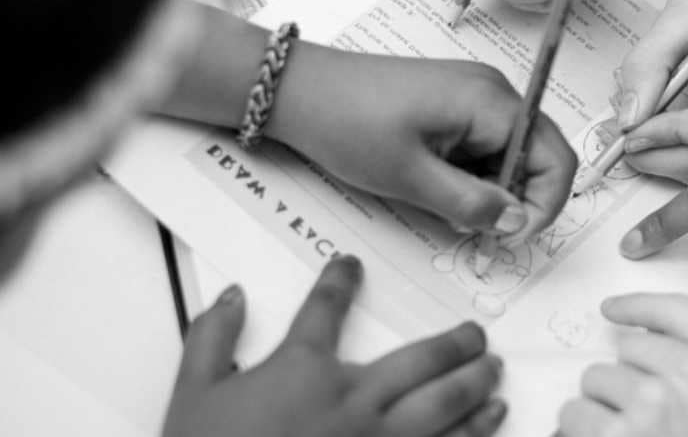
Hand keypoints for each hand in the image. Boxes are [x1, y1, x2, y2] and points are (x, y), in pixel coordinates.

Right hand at [163, 256, 505, 436]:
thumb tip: (232, 297)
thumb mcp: (193, 395)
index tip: (350, 267)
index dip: (339, 282)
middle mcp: (352, 402)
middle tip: (475, 333)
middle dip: (454, 341)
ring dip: (476, 384)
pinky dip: (475, 433)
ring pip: (447, 405)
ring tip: (494, 370)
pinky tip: (493, 421)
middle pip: (421, 358)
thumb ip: (211, 339)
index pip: (325, 309)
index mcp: (303, 372)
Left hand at [270, 47, 577, 239]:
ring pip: (511, 154)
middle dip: (517, 200)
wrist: (299, 91)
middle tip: (478, 231)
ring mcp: (475, 95)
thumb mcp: (411, 178)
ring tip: (448, 208)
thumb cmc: (350, 126)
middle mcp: (494, 92)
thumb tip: (517, 223)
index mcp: (493, 103)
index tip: (507, 238)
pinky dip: (474, 174)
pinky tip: (439, 188)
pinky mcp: (455, 103)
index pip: (555, 159)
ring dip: (492, 189)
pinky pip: (485, 145)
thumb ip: (472, 204)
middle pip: (538, 155)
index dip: (543, 206)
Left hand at [559, 293, 687, 436]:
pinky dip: (580, 435)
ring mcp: (656, 403)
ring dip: (602, 410)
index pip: (678, 311)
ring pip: (597, 380)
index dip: (639, 307)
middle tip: (643, 421)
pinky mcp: (617, 435)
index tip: (615, 309)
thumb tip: (644, 345)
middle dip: (625, 381)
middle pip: (630, 348)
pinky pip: (574, 414)